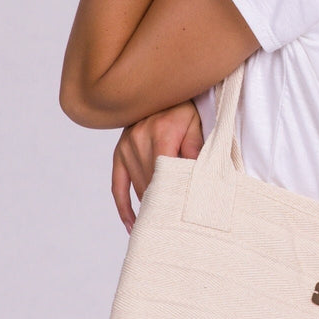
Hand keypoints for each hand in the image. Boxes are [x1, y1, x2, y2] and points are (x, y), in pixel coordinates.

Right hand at [112, 100, 204, 233]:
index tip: (184, 216)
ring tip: (163, 228)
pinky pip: (118, 186)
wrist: (162, 90)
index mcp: (161, 133)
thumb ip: (197, 151)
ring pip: (139, 188)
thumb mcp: (197, 125)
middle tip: (179, 227)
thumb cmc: (185, 110)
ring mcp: (126, 147)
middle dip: (165, 205)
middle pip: (152, 185)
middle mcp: (138, 140)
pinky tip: (133, 224)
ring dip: (150, 207)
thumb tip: (200, 177)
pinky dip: (124, 207)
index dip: (175, 195)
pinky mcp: (119, 153)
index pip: (167, 174)